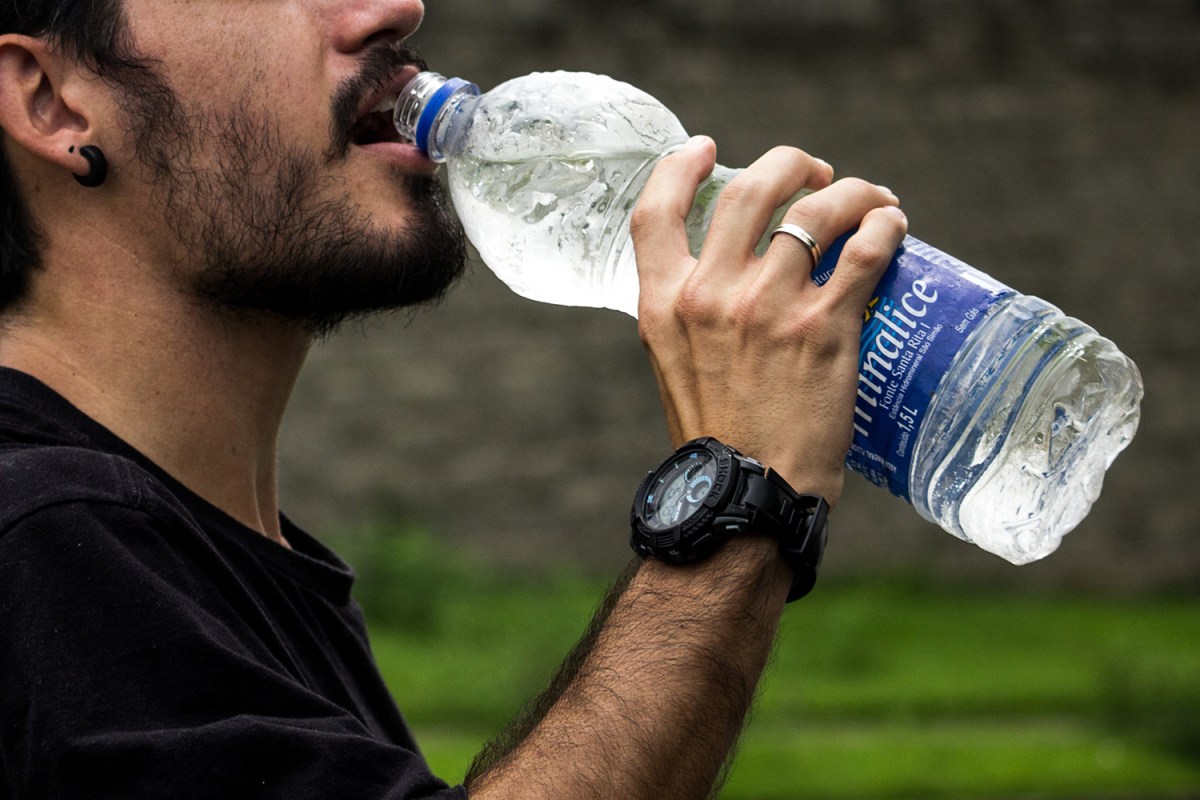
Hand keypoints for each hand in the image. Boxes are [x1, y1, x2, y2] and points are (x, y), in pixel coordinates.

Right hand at [632, 137, 907, 505]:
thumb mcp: (675, 367)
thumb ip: (690, 315)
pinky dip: (884, 226)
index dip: (678, 166)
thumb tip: (726, 279)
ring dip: (851, 191)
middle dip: (789, 164)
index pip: (654, 212)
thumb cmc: (717, 439)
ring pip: (816, 209)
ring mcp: (768, 307)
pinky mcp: (824, 327)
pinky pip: (864, 250)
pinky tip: (892, 226)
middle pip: (750, 190)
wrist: (747, 496)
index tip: (704, 148)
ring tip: (870, 199)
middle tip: (814, 173)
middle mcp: (711, 295)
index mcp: (664, 305)